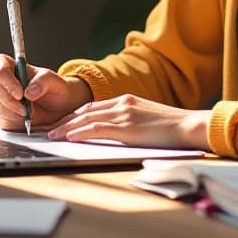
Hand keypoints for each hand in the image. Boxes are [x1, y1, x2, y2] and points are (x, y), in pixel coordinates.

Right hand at [0, 54, 91, 130]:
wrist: (57, 109)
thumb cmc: (55, 90)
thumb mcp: (55, 81)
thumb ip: (44, 81)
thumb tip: (29, 91)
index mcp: (12, 65)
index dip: (5, 77)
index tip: (19, 93)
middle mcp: (1, 80)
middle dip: (7, 99)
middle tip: (25, 109)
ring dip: (13, 113)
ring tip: (29, 113)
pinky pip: (0, 120)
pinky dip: (14, 122)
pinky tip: (25, 119)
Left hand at [46, 94, 209, 150]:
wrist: (188, 126)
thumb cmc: (172, 128)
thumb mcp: (147, 120)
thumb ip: (130, 122)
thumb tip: (117, 133)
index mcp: (126, 100)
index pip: (92, 106)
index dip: (74, 115)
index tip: (61, 123)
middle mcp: (122, 103)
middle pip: (84, 111)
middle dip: (65, 120)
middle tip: (49, 129)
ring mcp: (123, 114)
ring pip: (86, 118)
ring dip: (66, 128)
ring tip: (52, 136)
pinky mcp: (125, 127)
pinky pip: (96, 129)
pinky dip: (79, 132)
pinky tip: (69, 137)